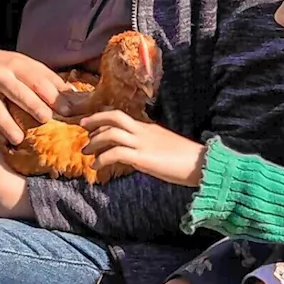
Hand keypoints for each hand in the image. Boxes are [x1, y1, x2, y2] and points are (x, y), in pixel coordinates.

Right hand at [0, 49, 69, 145]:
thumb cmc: (9, 70)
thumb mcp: (28, 67)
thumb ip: (50, 81)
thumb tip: (76, 98)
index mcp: (17, 64)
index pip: (36, 79)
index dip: (51, 94)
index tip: (66, 110)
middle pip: (16, 90)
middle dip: (31, 104)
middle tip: (46, 118)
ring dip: (6, 124)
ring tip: (18, 139)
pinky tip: (1, 141)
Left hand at [79, 111, 206, 186]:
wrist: (202, 164)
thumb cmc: (186, 159)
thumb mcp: (163, 147)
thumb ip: (147, 146)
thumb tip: (133, 154)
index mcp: (148, 128)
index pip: (121, 116)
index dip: (103, 118)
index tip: (92, 126)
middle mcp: (143, 131)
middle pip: (114, 117)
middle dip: (94, 120)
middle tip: (82, 128)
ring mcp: (143, 143)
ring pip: (111, 133)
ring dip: (95, 141)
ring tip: (87, 152)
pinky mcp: (143, 158)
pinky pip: (116, 154)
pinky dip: (102, 159)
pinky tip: (97, 167)